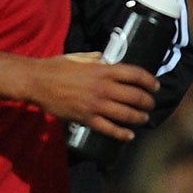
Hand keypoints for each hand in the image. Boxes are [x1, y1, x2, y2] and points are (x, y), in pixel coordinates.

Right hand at [25, 52, 156, 140]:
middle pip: (135, 96)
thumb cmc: (57, 67)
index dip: (150, 81)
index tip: (156, 86)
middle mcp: (103, 87)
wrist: (37, 82)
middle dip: (148, 102)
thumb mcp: (80, 57)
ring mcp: (95, 104)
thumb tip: (109, 61)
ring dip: (139, 117)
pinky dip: (121, 133)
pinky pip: (108, 128)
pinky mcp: (86, 118)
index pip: (135, 74)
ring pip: (126, 114)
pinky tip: (129, 135)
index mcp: (103, 70)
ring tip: (144, 118)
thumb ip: (97, 59)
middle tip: (151, 104)